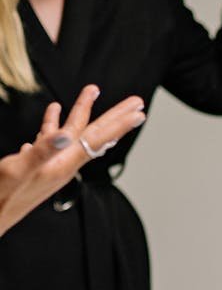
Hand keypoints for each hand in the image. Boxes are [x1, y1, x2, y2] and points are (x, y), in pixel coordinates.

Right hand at [0, 86, 145, 236]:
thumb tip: (65, 134)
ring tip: (92, 93)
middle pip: (95, 135)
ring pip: (73, 133)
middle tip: (137, 102)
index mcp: (63, 163)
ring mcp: (51, 164)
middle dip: (116, 117)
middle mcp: (63, 163)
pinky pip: (51, 139)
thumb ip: (43, 150)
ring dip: (83, 113)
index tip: (139, 111)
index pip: (97, 138)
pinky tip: (53, 115)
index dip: (118, 123)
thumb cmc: (3, 196)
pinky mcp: (37, 164)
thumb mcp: (20, 169)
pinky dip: (53, 124)